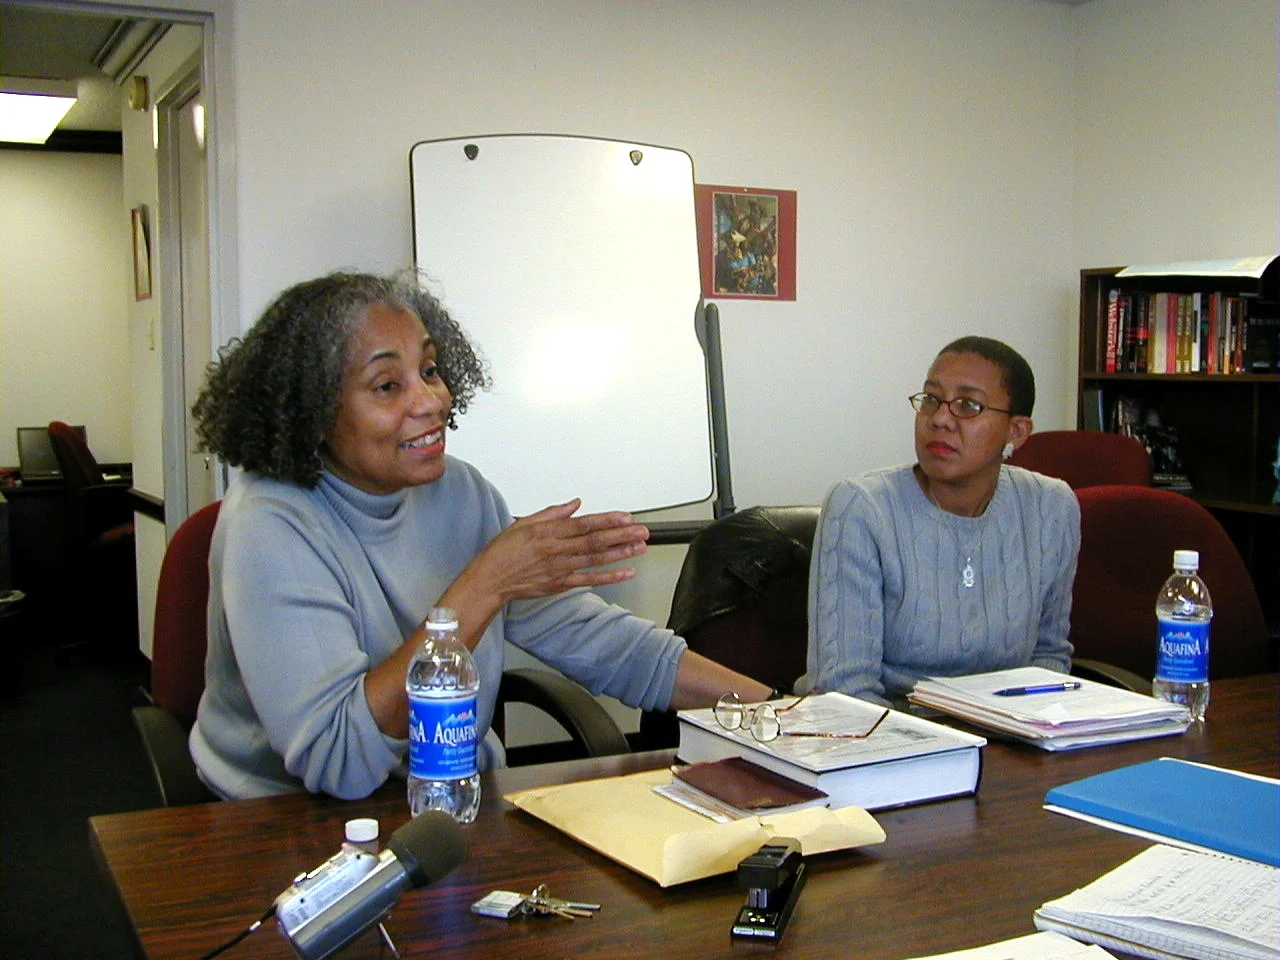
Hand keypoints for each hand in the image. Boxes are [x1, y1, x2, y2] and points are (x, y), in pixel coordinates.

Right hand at [468, 498, 648, 603]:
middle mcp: (556, 550)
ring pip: (596, 559)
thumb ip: (552, 513)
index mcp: (548, 532)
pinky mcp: (561, 585)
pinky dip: (609, 577)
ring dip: (620, 553)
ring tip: (640, 547)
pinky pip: (589, 580)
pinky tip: (626, 572)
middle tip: (642, 531)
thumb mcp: (524, 523)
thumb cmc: (503, 552)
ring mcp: (560, 569)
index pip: (584, 524)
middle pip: (595, 541)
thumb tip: (574, 504)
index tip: (625, 518)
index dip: (607, 520)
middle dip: (621, 536)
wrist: (489, 580)